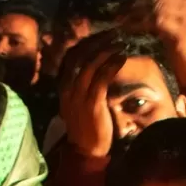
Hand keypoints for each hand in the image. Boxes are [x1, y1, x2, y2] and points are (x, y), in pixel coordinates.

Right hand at [59, 31, 127, 158]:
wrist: (86, 152)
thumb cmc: (88, 128)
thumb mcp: (81, 103)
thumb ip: (85, 86)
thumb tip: (97, 69)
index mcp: (64, 87)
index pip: (72, 56)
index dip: (87, 43)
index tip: (102, 35)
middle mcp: (68, 88)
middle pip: (80, 55)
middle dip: (97, 41)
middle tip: (114, 33)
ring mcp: (78, 96)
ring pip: (90, 65)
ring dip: (107, 50)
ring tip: (121, 43)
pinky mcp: (92, 103)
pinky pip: (101, 79)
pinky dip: (111, 65)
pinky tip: (122, 58)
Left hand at [120, 0, 185, 88]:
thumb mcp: (179, 33)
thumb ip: (165, 21)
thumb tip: (140, 15)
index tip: (124, 4)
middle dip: (134, 3)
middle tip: (117, 12)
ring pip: (153, 7)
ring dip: (134, 13)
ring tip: (119, 21)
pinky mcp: (181, 32)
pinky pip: (154, 21)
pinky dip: (138, 24)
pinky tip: (128, 29)